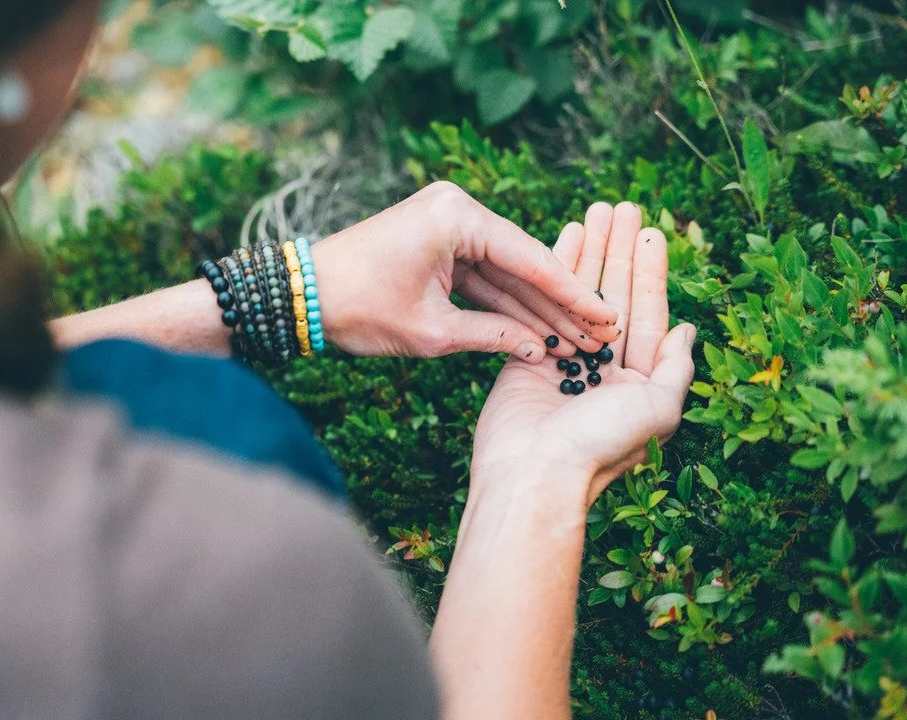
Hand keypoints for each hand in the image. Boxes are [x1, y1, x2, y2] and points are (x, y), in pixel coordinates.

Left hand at [311, 182, 620, 362]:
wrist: (301, 296)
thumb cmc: (358, 308)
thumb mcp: (431, 331)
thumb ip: (491, 335)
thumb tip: (538, 349)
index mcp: (456, 216)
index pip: (529, 258)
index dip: (571, 294)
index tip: (605, 316)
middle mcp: (456, 209)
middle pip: (521, 263)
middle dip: (558, 304)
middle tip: (600, 333)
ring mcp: (446, 224)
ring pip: (503, 273)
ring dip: (534, 307)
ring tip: (576, 339)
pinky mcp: (437, 243)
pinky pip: (480, 275)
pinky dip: (503, 303)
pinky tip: (538, 329)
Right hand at [470, 201, 696, 507]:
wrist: (533, 471)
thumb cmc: (599, 445)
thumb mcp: (658, 409)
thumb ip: (675, 369)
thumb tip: (687, 330)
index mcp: (638, 382)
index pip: (648, 314)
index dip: (651, 272)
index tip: (651, 231)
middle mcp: (603, 368)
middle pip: (615, 296)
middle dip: (620, 252)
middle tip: (623, 207)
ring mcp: (565, 360)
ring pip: (579, 295)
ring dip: (590, 252)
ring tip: (595, 210)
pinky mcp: (529, 356)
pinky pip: (544, 305)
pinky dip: (554, 272)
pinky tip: (562, 239)